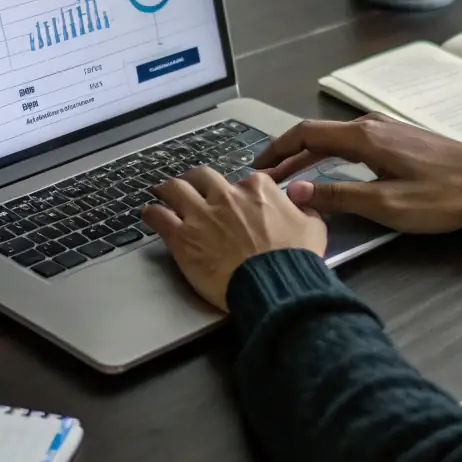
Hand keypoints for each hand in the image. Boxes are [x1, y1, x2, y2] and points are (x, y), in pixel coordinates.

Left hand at [142, 167, 326, 310]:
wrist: (274, 284)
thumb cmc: (296, 258)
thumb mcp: (314, 227)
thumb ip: (304, 210)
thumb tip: (300, 204)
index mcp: (257, 188)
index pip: (243, 179)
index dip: (238, 190)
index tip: (235, 199)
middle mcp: (226, 194)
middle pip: (203, 176)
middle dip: (196, 181)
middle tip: (192, 188)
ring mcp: (201, 213)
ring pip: (175, 188)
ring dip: (168, 189)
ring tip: (162, 192)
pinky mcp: (182, 236)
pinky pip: (158, 216)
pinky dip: (152, 213)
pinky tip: (148, 213)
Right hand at [255, 113, 461, 233]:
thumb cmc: (443, 196)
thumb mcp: (385, 204)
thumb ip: (336, 197)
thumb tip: (293, 193)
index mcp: (364, 137)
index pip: (305, 134)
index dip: (276, 150)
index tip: (257, 166)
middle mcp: (371, 125)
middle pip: (316, 135)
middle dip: (287, 156)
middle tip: (266, 178)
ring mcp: (387, 130)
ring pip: (334, 139)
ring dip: (308, 157)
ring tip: (291, 178)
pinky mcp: (399, 139)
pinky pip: (352, 142)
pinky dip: (330, 155)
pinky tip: (329, 172)